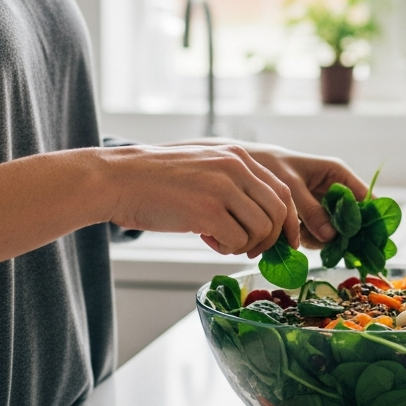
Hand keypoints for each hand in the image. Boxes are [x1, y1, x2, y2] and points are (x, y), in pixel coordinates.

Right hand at [171, 140, 367, 249]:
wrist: (119, 180)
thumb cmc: (157, 181)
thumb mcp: (205, 168)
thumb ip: (234, 186)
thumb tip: (261, 221)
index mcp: (237, 157)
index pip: (281, 191)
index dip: (286, 220)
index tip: (282, 240)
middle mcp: (235, 168)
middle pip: (278, 212)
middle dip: (269, 238)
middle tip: (248, 247)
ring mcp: (223, 188)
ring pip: (262, 229)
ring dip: (246, 244)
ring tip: (222, 241)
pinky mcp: (208, 210)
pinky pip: (238, 241)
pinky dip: (228, 249)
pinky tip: (209, 241)